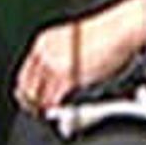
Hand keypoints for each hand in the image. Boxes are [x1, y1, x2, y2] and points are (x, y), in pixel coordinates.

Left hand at [18, 0, 145, 113]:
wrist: (121, 28)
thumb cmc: (107, 34)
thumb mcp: (74, 42)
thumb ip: (61, 59)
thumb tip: (57, 82)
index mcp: (43, 42)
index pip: (25, 74)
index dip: (26, 91)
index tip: (31, 102)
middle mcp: (45, 53)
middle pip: (28, 88)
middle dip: (32, 104)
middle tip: (40, 113)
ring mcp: (54, 64)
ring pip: (40, 96)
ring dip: (45, 109)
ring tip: (55, 116)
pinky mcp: (67, 76)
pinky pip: (55, 99)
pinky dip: (58, 109)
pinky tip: (64, 113)